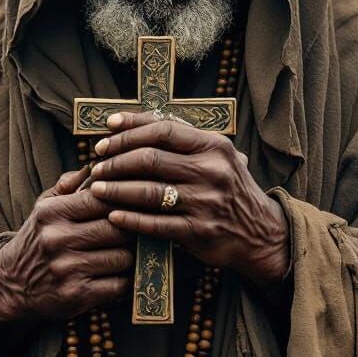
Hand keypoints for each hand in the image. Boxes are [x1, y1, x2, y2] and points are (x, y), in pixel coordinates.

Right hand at [0, 167, 132, 329]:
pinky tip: (117, 275)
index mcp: (52, 213)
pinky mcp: (76, 296)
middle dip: (132, 231)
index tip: (133, 205)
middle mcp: (58, 239)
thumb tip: (94, 166)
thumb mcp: (44, 209)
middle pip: (117, 229)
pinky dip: (124, 280)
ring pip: (122, 257)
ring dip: (130, 257)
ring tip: (126, 253)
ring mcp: (67, 269)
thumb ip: (68, 186)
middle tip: (138, 231)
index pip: (100, 199)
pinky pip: (118, 284)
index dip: (123, 201)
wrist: (10, 285)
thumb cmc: (37, 240)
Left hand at [87, 112, 289, 289]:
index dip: (130, 129)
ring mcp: (205, 202)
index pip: (163, 130)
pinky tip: (113, 215)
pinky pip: (155, 223)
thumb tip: (133, 123)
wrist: (261, 233)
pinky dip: (130, 219)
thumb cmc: (228, 188)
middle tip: (96, 165)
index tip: (106, 131)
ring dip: (116, 189)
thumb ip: (184, 141)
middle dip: (116, 160)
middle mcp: (211, 172)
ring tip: (97, 188)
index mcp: (214, 147)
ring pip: (148, 191)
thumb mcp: (217, 156)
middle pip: (150, 158)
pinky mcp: (198, 231)